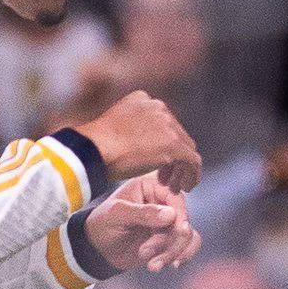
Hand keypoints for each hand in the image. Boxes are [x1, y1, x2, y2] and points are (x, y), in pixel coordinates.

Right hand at [80, 89, 201, 189]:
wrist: (95, 149)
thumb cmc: (96, 145)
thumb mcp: (114, 127)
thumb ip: (130, 129)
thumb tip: (136, 143)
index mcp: (143, 100)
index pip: (163, 123)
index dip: (162, 144)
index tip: (156, 162)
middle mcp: (158, 108)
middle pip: (177, 135)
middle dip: (173, 159)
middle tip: (166, 178)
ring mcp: (168, 125)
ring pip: (186, 148)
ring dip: (181, 168)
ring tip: (173, 186)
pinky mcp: (174, 144)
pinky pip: (192, 161)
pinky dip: (191, 175)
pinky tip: (185, 187)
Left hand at [83, 177, 200, 273]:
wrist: (100, 249)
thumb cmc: (103, 225)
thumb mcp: (117, 215)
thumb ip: (142, 213)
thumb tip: (171, 215)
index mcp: (150, 185)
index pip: (175, 197)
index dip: (179, 215)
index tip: (178, 231)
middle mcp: (163, 201)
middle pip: (183, 219)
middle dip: (170, 241)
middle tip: (145, 253)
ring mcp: (169, 220)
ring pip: (187, 235)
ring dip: (172, 252)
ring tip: (151, 265)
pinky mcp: (172, 237)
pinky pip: (189, 245)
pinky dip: (181, 256)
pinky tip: (166, 265)